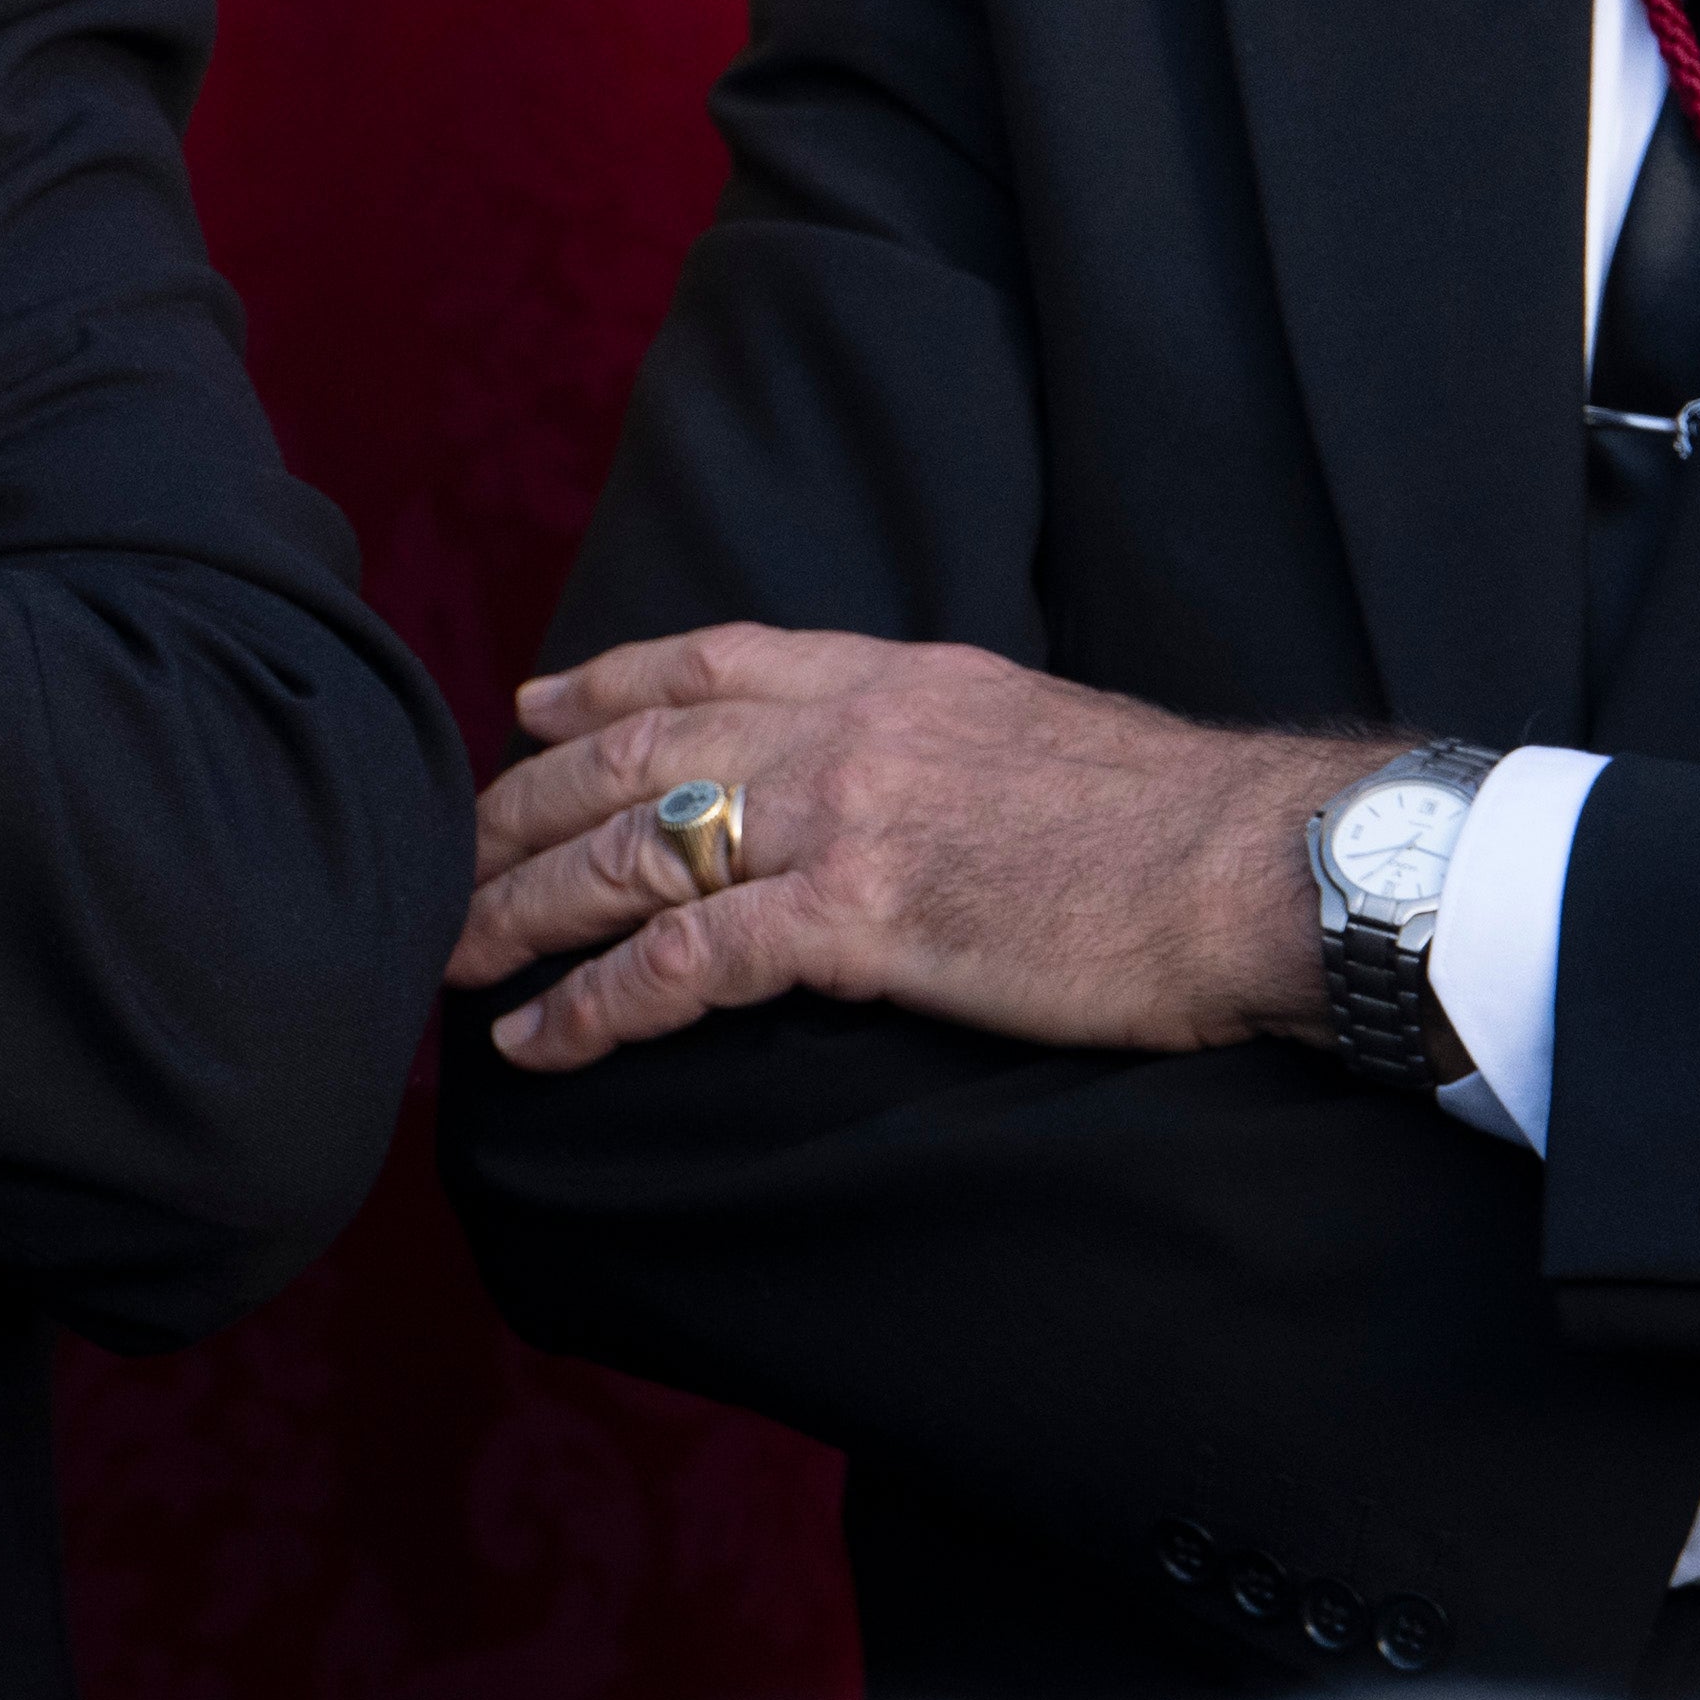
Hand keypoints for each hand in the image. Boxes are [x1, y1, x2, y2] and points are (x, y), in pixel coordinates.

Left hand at [455, 625, 1371, 1071]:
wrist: (1250, 864)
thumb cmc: (1174, 827)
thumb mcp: (1036, 735)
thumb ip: (942, 748)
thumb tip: (906, 790)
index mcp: (896, 677)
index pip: (714, 659)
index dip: (607, 683)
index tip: (534, 707)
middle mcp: (849, 727)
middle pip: (638, 753)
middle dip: (524, 805)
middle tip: (449, 853)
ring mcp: (846, 816)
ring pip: (631, 853)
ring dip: (522, 908)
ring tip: (451, 957)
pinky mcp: (857, 917)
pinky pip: (681, 963)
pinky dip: (591, 1004)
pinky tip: (536, 1041)